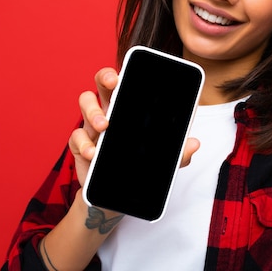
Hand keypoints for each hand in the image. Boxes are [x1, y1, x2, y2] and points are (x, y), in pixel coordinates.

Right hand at [69, 67, 200, 188]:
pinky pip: (76, 136)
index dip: (128, 72)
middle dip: (106, 77)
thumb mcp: (163, 161)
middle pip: (102, 83)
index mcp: (130, 109)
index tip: (131, 71)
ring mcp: (93, 127)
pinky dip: (84, 143)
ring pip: (86, 102)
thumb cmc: (140, 168)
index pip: (127, 83)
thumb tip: (195, 144)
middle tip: (114, 83)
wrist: (118, 199)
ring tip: (104, 126)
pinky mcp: (81, 146)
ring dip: (93, 111)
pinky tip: (93, 153)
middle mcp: (110, 111)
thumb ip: (178, 152)